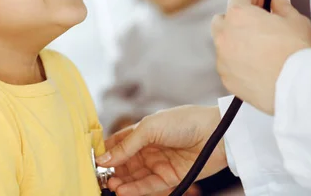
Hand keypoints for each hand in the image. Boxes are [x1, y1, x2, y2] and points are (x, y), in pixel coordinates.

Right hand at [96, 105, 226, 195]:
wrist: (218, 133)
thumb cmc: (184, 121)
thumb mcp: (150, 127)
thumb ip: (127, 145)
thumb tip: (104, 158)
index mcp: (143, 131)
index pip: (118, 143)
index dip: (106, 151)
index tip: (93, 160)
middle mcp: (149, 148)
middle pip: (125, 163)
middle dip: (112, 171)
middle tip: (100, 177)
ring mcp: (160, 163)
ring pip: (135, 177)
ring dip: (122, 182)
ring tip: (111, 186)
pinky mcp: (171, 178)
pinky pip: (149, 186)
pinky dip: (135, 190)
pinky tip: (123, 190)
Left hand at [211, 0, 310, 114]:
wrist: (298, 87)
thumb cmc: (298, 51)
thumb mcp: (295, 21)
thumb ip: (282, 5)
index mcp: (239, 15)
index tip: (264, 2)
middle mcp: (224, 35)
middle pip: (222, 20)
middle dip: (237, 19)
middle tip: (257, 25)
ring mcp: (222, 58)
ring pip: (223, 45)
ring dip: (236, 42)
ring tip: (259, 49)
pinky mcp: (226, 78)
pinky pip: (228, 66)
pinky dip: (238, 64)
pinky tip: (258, 68)